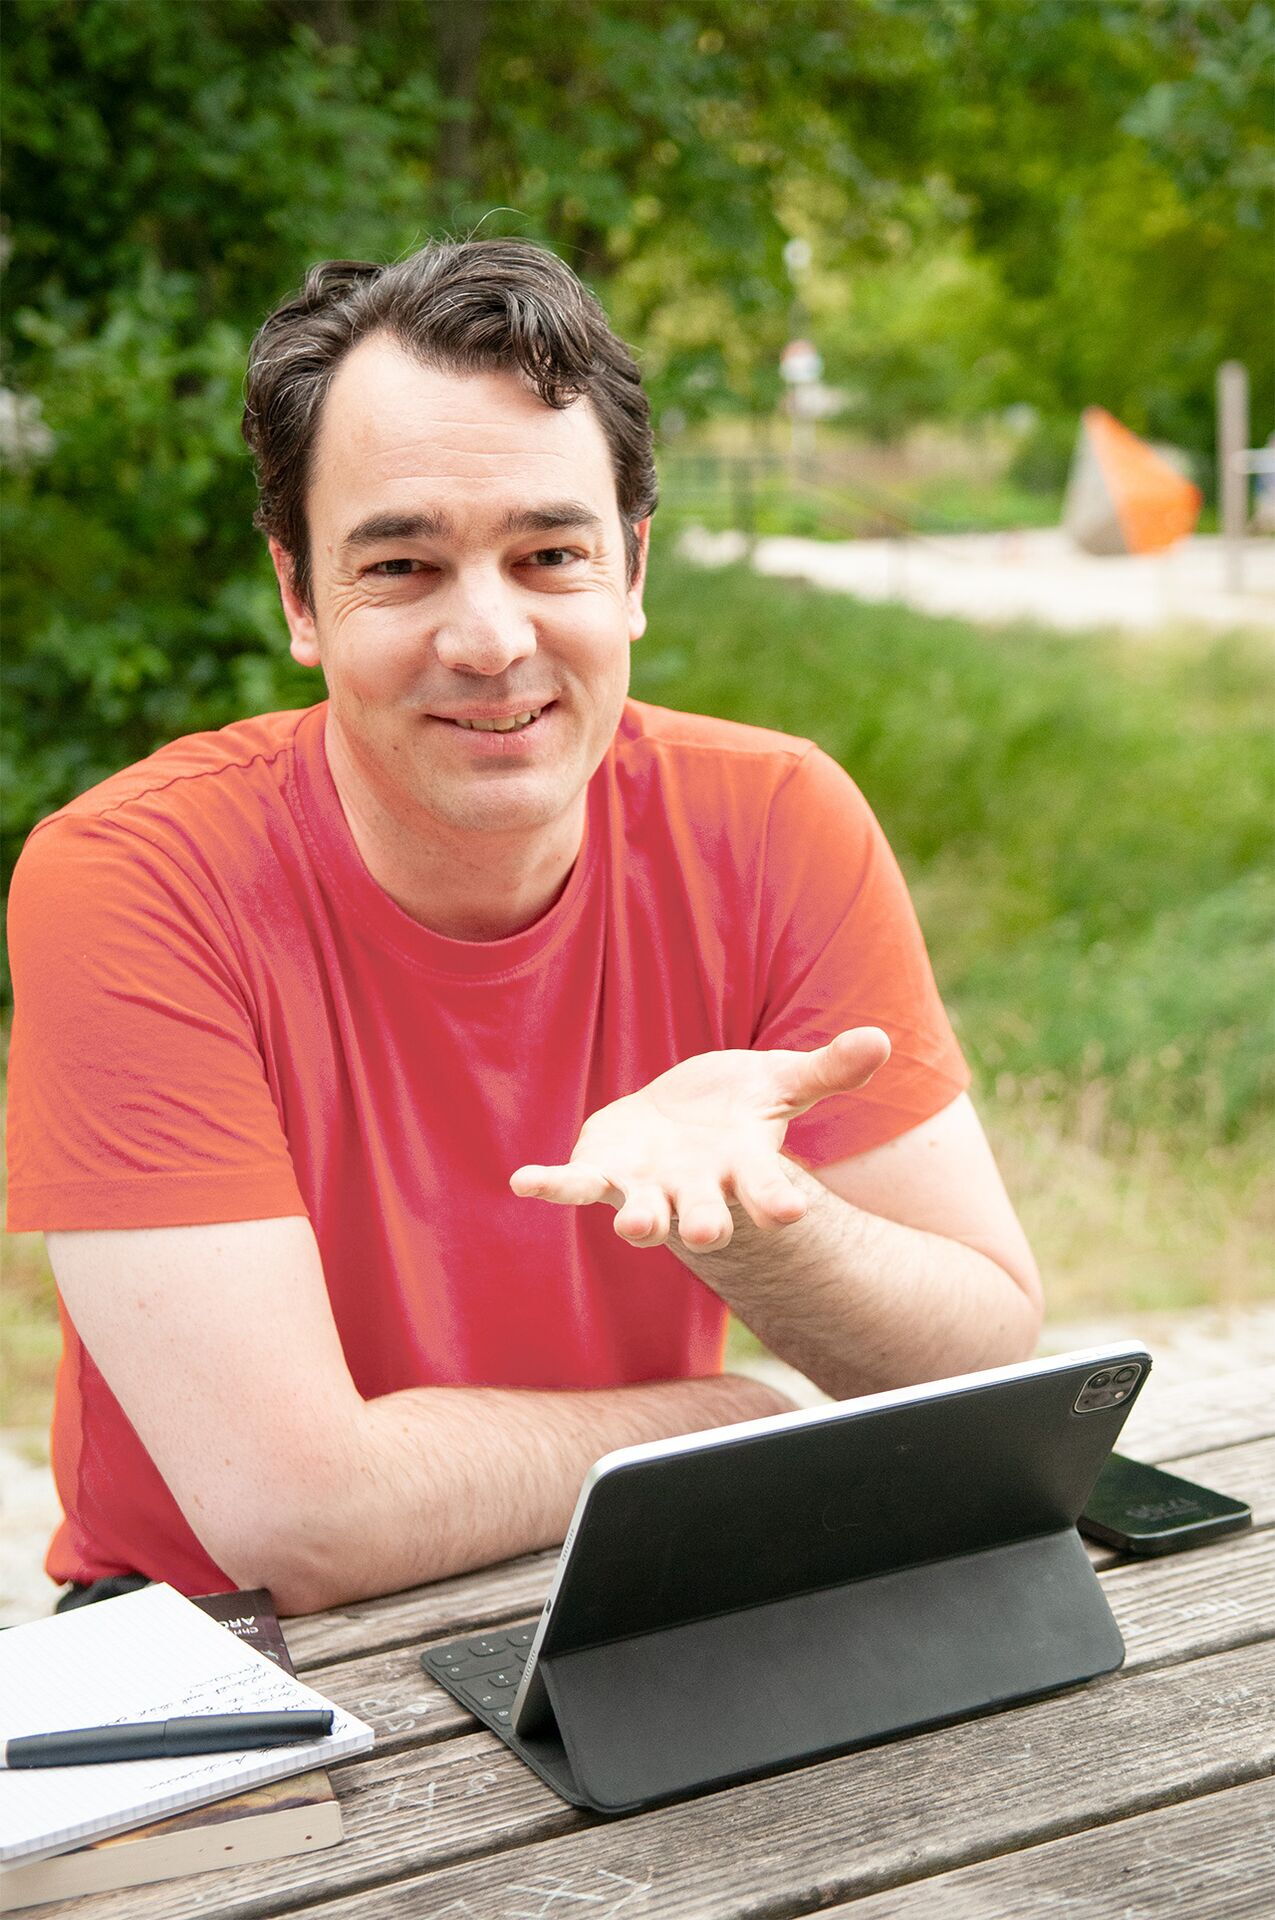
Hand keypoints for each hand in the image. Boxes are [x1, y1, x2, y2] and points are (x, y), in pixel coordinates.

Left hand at [510, 1027, 890, 1251]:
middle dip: (706, 1224)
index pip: (767, 1191)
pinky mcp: (603, 1175)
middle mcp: (696, 1189)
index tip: (792, 1212)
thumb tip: (883, 1040)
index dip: (777, 1201)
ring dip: (640, 1221)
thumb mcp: (780, 1081)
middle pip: (704, 1217)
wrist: (676, 1122)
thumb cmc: (735, 1107)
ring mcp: (647, 1188)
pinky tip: (523, 1181)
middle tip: (709, 1232)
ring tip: (634, 1226)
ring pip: (644, 1214)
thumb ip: (827, 1070)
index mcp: (743, 1168)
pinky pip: (575, 1186)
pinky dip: (551, 1185)